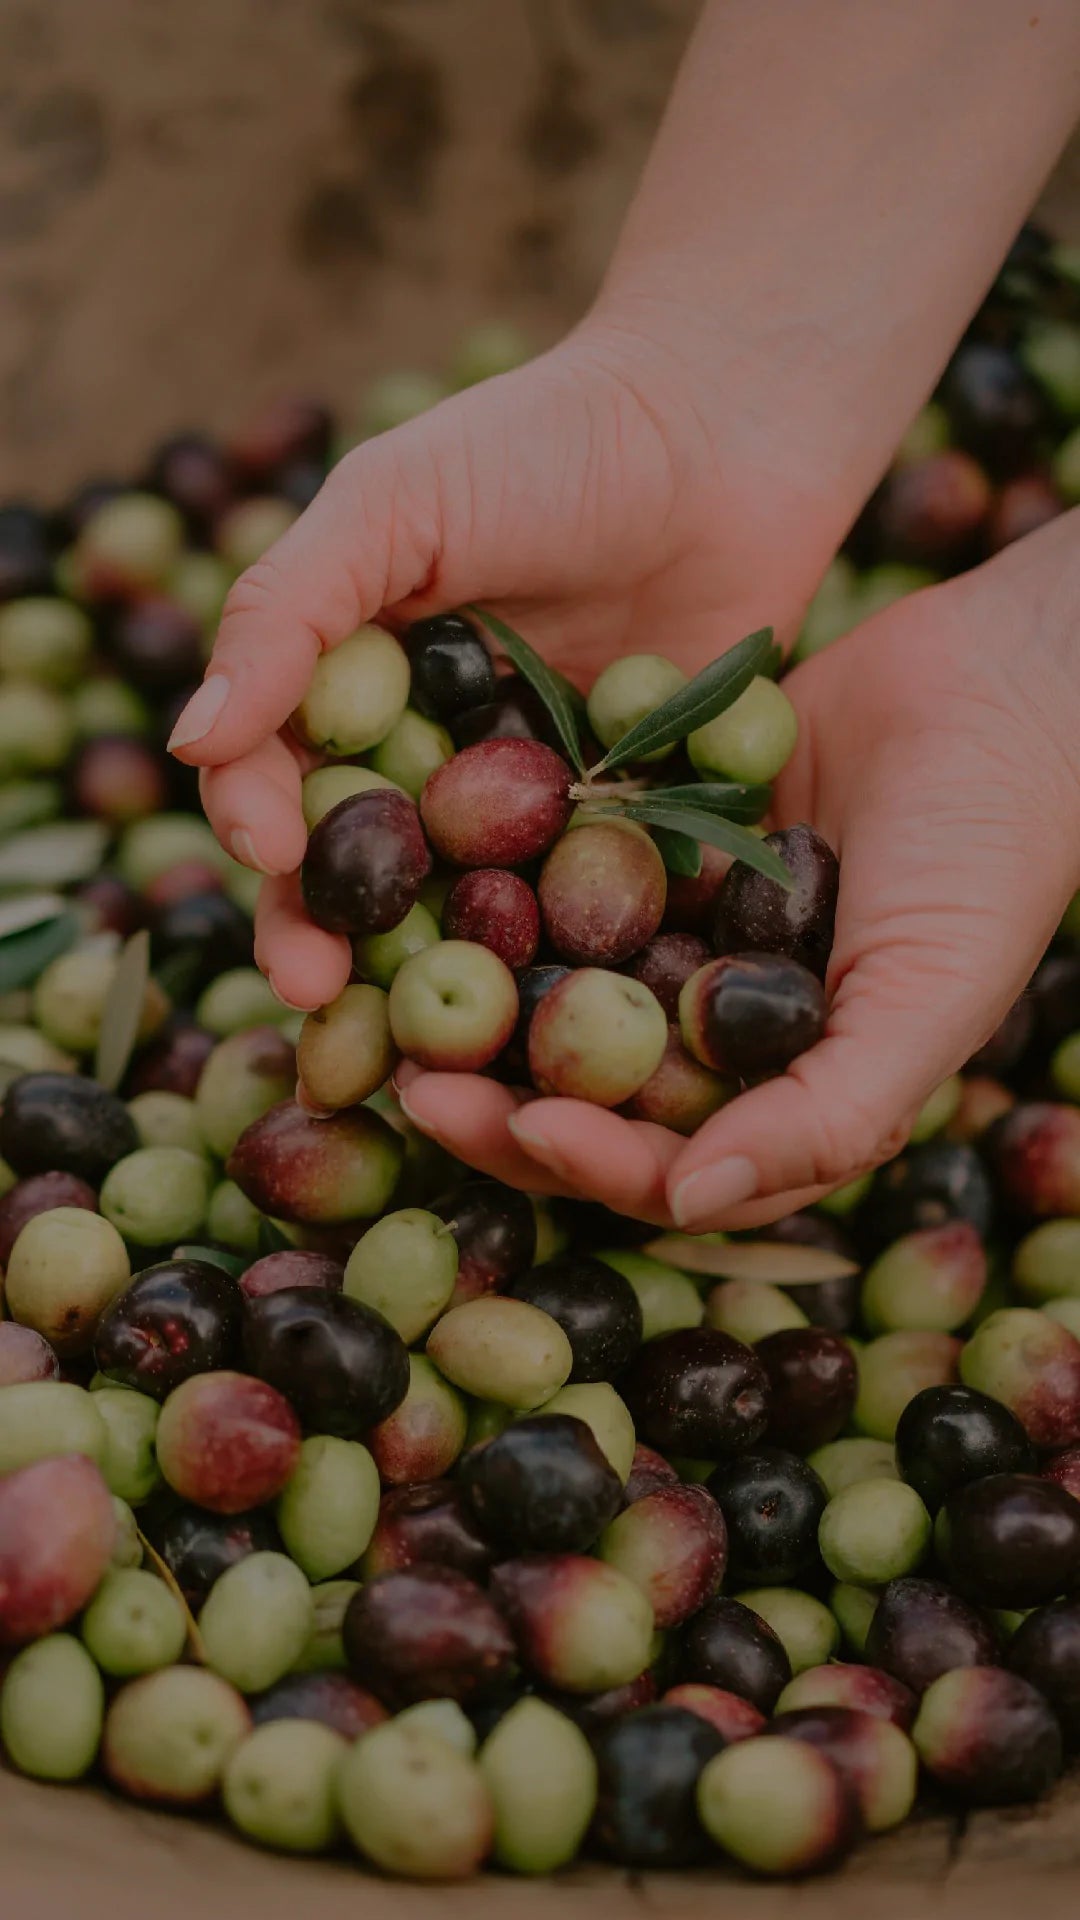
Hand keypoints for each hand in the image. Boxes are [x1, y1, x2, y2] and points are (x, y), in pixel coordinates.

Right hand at [170, 321, 835, 1009]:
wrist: (729, 423)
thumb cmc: (545, 442)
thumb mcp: (393, 504)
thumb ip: (287, 611)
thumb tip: (191, 740)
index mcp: (362, 694)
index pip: (285, 784)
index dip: (261, 828)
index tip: (265, 856)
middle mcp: (442, 765)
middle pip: (370, 874)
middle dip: (333, 938)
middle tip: (320, 993)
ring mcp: (541, 807)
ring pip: (473, 910)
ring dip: (440, 977)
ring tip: (421, 1032)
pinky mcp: (639, 829)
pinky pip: (595, 905)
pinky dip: (570, 953)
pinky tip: (555, 1002)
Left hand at [396, 512, 1079, 1227]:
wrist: (1004, 682)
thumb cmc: (989, 857)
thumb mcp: (926, 1002)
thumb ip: (826, 1116)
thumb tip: (695, 1198)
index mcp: (773, 1091)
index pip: (658, 1161)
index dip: (582, 1160)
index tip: (512, 1125)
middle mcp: (708, 1025)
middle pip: (578, 1089)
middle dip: (494, 1097)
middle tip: (406, 1080)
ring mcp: (671, 931)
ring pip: (549, 988)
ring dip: (476, 998)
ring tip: (387, 989)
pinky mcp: (643, 839)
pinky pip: (556, 874)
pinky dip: (499, 881)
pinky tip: (429, 871)